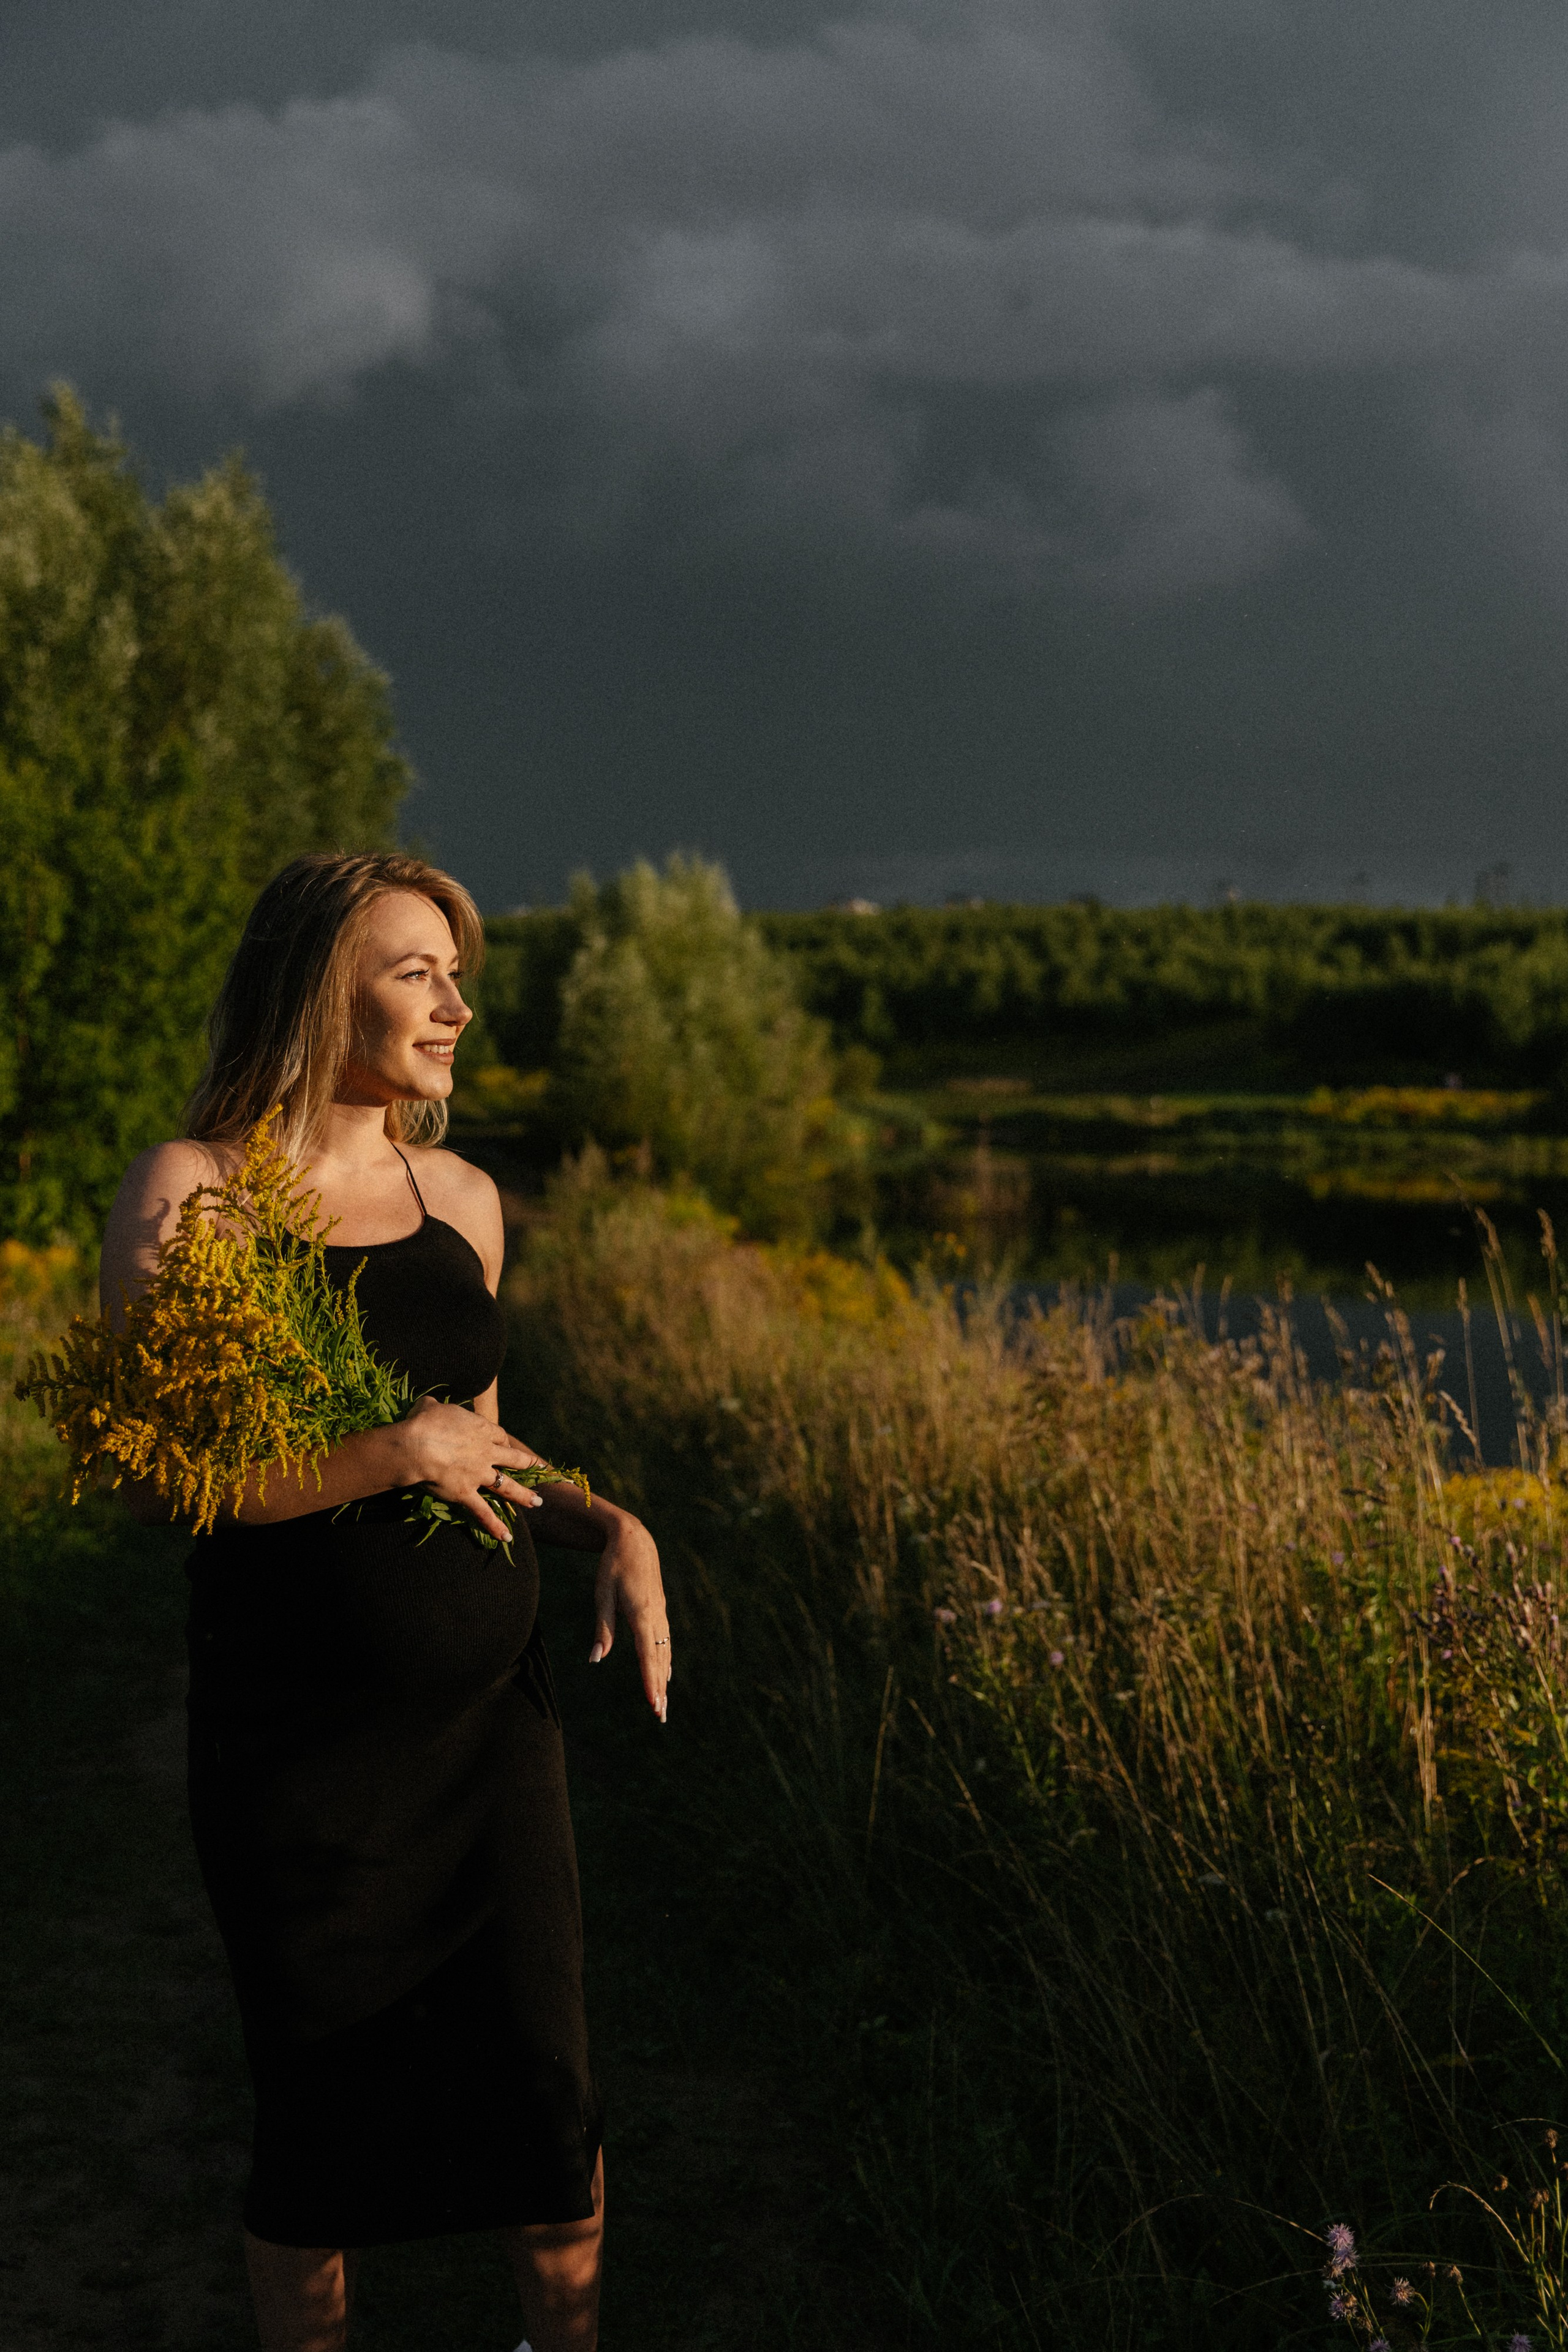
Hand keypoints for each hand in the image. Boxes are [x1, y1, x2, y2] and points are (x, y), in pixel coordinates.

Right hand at [396, 1397, 547, 1543]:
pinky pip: (483, 1512)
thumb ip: (433, 1407)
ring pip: (507, 1485)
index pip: (499, 1436)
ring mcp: (478, 1474)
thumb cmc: (423, 1422)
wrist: (416, 1445)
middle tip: (540, 1469)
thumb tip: (428, 1405)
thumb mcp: (429, 1407)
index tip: (505, 1445)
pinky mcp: (466, 1493)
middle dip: (527, 1464)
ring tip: (537, 1502)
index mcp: (480, 1429)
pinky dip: (494, 1526)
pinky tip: (507, 1536)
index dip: (503, 1441)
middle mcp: (485, 1452)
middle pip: (513, 1458)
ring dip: (523, 1495)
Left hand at [589, 1511, 669, 1723]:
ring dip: (663, 1680)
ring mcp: (661, 1614)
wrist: (635, 1539)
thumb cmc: (614, 1566)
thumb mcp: (602, 1594)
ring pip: (664, 1652)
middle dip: (659, 1689)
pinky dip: (664, 1662)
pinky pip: (664, 1642)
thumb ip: (602, 1628)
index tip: (653, 1702)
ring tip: (662, 1704)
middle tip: (660, 1716)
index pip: (647, 1654)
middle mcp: (656, 1616)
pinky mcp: (660, 1611)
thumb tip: (595, 1659)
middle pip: (659, 1659)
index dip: (650, 1680)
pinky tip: (665, 1676)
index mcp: (641, 1612)